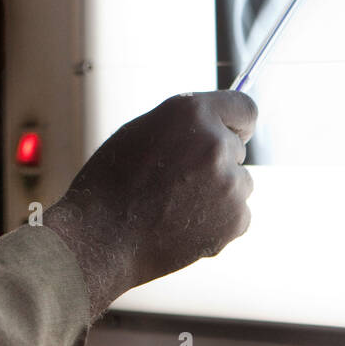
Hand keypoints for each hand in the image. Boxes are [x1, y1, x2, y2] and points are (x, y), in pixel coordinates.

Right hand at [44, 91, 255, 318]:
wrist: (101, 237)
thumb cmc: (112, 183)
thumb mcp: (143, 132)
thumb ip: (186, 127)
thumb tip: (218, 131)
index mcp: (191, 112)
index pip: (244, 108)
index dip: (236, 123)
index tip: (232, 134)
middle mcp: (216, 143)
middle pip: (237, 149)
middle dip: (217, 161)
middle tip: (179, 181)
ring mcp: (230, 183)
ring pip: (238, 183)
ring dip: (217, 192)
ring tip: (174, 206)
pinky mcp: (236, 219)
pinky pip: (237, 214)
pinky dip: (217, 221)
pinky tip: (182, 225)